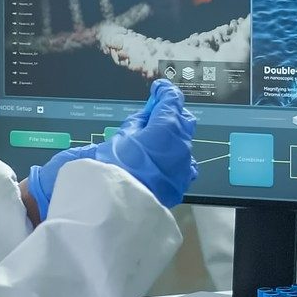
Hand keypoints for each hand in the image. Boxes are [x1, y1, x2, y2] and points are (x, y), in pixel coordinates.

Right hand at [26, 80, 197, 213]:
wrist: (111, 205)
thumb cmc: (110, 169)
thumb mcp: (119, 137)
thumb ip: (137, 123)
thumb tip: (145, 118)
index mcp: (165, 128)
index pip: (172, 101)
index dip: (165, 93)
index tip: (159, 91)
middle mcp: (180, 145)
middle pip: (184, 120)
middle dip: (172, 114)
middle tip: (156, 113)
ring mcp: (183, 166)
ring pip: (186, 143)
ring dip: (174, 137)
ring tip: (156, 140)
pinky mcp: (180, 183)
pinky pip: (185, 166)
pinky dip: (178, 159)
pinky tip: (165, 160)